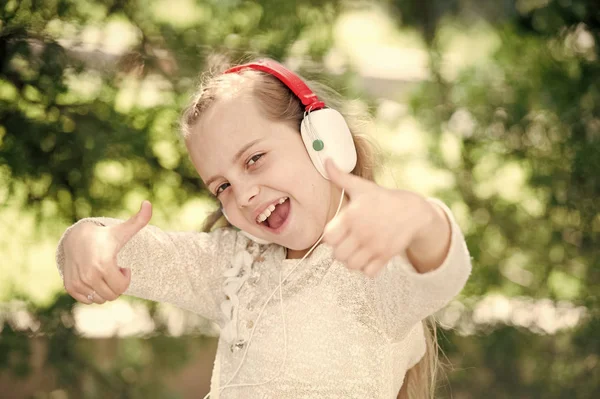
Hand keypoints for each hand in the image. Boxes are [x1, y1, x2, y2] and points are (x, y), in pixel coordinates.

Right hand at [62, 201, 151, 303]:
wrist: (76, 237)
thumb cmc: (105, 236)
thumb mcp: (122, 230)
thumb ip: (139, 220)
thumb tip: (148, 203)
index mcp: (103, 265)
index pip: (121, 287)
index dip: (125, 278)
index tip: (123, 267)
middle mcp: (88, 276)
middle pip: (112, 295)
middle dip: (116, 285)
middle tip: (113, 271)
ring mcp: (78, 282)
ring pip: (100, 300)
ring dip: (105, 290)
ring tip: (103, 274)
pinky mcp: (69, 287)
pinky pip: (87, 300)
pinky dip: (92, 293)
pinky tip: (93, 278)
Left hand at [323, 160, 443, 276]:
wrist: (413, 211)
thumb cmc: (382, 199)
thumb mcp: (361, 187)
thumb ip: (340, 177)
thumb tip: (326, 160)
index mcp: (352, 215)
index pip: (328, 238)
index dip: (331, 237)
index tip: (338, 232)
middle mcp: (362, 232)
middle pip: (338, 256)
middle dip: (341, 251)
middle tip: (348, 243)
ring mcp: (375, 245)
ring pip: (352, 266)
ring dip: (353, 261)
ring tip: (358, 251)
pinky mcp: (387, 256)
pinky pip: (369, 273)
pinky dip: (367, 268)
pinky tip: (369, 257)